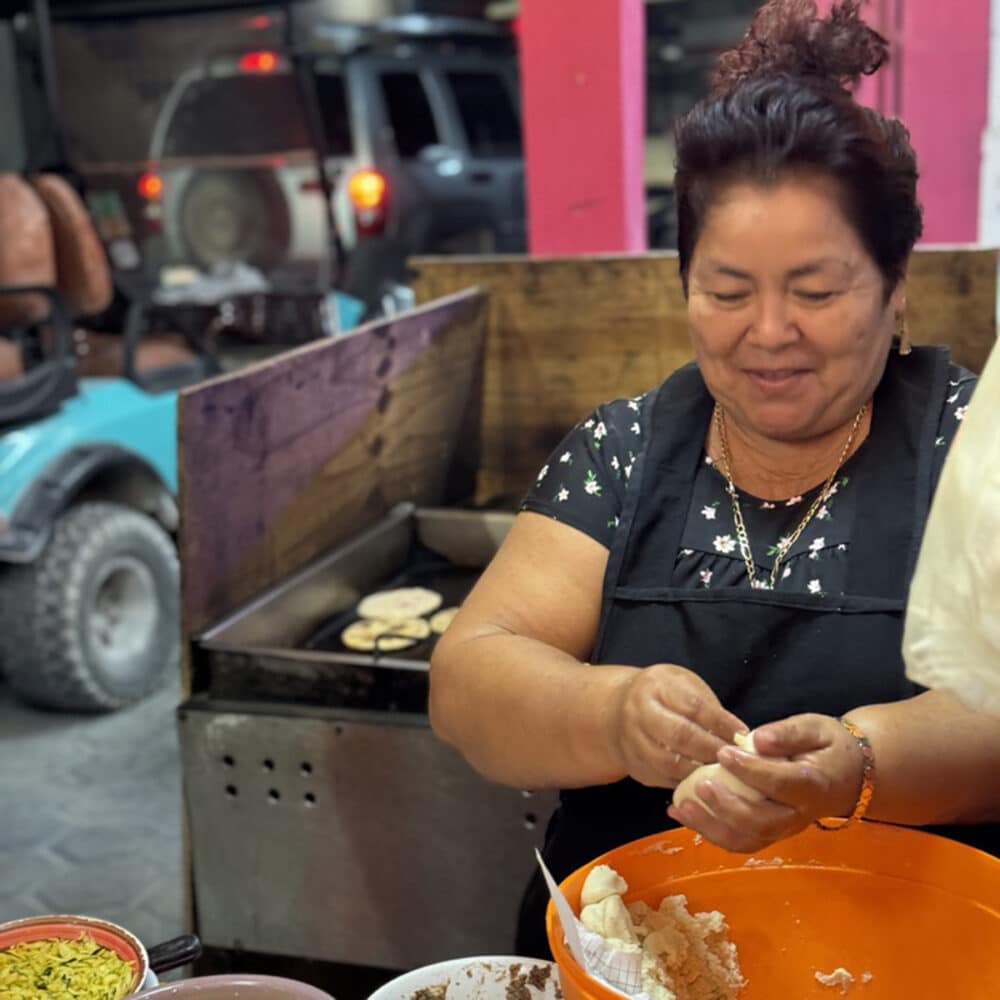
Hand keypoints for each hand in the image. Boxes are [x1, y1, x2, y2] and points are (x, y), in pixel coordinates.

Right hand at [609, 663, 746, 787]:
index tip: (743, 734)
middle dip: (712, 749)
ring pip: (670, 763)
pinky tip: (709, 783)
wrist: (615, 711)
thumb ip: (707, 707)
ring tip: (726, 773)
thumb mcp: (682, 685)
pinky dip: (690, 784)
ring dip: (702, 770)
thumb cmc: (662, 695)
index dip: (720, 722)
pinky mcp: (637, 768)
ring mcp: (633, 743)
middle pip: (679, 735)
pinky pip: (666, 780)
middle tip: (737, 758)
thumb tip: (739, 735)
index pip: (692, 706)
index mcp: (654, 686)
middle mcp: (638, 713)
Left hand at [666, 713, 863, 852]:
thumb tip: (758, 739)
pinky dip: (709, 831)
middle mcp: (798, 815)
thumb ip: (787, 733)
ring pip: (746, 839)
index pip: (778, 783)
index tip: (722, 752)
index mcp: (812, 786)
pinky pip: (739, 841)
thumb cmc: (828, 747)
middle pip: (761, 822)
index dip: (750, 770)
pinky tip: (682, 814)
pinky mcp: (770, 833)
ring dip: (711, 826)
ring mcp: (784, 829)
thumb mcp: (815, 728)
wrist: (849, 774)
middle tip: (699, 784)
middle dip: (726, 806)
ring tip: (681, 806)